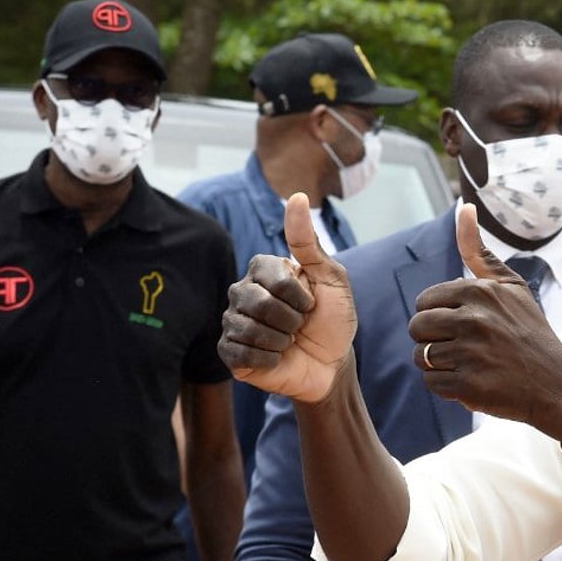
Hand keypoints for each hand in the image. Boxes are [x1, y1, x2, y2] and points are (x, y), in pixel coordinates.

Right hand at [218, 192, 356, 403]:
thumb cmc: (332, 320)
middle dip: (291, 320)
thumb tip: (298, 195)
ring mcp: (233, 320)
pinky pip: (239, 351)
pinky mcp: (229, 350)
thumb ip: (309, 242)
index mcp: (264, 270)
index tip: (311, 304)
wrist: (330, 365)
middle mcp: (243, 291)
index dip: (300, 296)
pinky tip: (276, 358)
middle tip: (300, 327)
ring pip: (249, 328)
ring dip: (280, 341)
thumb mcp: (332, 280)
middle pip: (258, 302)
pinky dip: (267, 358)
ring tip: (288, 342)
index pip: (273, 275)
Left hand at [408, 204, 561, 436]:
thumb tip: (464, 208)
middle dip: (433, 339)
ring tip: (471, 364)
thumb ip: (478, 252)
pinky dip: (447, 387)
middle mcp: (473, 319)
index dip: (438, 316)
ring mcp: (470, 354)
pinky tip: (474, 382)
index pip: (423, 302)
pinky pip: (432, 383)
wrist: (558, 384)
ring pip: (422, 357)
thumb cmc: (530, 332)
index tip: (464, 325)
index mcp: (478, 291)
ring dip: (440, 365)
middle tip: (464, 347)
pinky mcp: (468, 386)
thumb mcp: (511, 286)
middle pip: (417, 328)